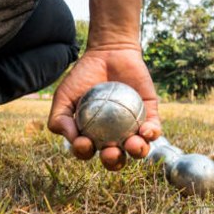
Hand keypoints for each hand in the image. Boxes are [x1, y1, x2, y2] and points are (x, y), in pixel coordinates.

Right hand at [48, 47, 160, 170]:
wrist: (108, 52)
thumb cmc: (83, 75)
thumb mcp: (64, 95)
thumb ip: (59, 118)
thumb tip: (72, 139)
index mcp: (91, 135)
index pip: (88, 151)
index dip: (85, 153)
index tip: (84, 142)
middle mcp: (112, 136)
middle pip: (115, 158)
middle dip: (113, 161)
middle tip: (110, 152)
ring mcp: (132, 127)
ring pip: (137, 149)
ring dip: (136, 152)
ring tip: (132, 144)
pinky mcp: (149, 116)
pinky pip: (153, 130)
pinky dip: (151, 133)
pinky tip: (146, 131)